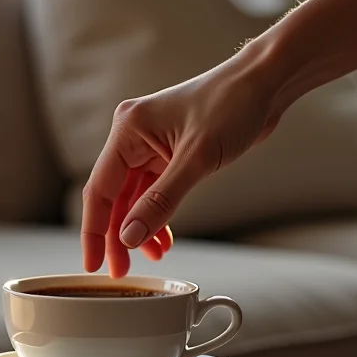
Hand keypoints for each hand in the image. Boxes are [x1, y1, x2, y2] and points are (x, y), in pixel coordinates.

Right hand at [81, 46, 281, 277]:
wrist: (264, 84)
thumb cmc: (232, 106)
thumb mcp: (196, 160)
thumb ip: (160, 202)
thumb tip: (129, 237)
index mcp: (128, 131)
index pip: (99, 189)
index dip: (93, 230)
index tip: (93, 264)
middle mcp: (132, 137)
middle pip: (113, 197)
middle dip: (117, 236)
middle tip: (121, 272)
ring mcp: (150, 146)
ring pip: (133, 198)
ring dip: (140, 228)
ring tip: (152, 258)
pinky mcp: (168, 154)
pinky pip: (152, 192)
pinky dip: (157, 215)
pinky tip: (164, 239)